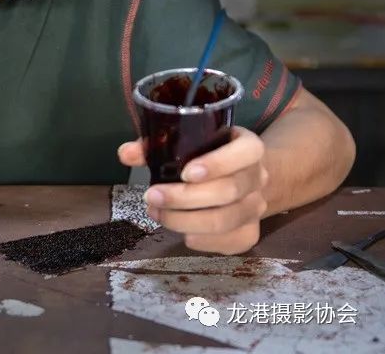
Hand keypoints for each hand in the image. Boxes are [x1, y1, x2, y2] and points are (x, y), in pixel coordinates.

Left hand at [117, 127, 269, 254]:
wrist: (240, 178)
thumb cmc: (207, 156)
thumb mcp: (188, 142)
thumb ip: (155, 146)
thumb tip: (125, 154)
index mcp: (249, 147)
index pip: (245, 152)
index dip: (218, 164)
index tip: (185, 173)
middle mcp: (259, 177)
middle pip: (229, 191)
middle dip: (185, 198)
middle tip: (152, 197)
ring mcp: (256, 207)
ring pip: (226, 220)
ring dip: (186, 221)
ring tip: (157, 213)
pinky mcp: (250, 232)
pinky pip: (231, 242)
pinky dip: (205, 242)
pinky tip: (183, 235)